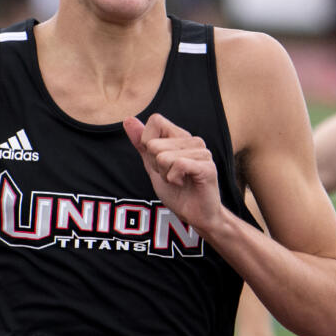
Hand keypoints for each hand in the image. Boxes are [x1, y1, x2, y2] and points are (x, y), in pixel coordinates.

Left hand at [122, 114, 222, 231]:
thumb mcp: (152, 166)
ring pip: (163, 156)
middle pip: (154, 144)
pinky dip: (173, 179)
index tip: (160, 163)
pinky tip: (183, 184)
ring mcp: (202, 152)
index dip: (148, 144)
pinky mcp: (207, 166)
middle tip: (171, 175)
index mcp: (181, 136)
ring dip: (165, 174)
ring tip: (179, 180)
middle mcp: (194, 140)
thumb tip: (128, 119)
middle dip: (155, 165)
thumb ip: (141, 143)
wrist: (195, 215)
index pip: (155, 121)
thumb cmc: (177, 191)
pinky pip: (178, 164)